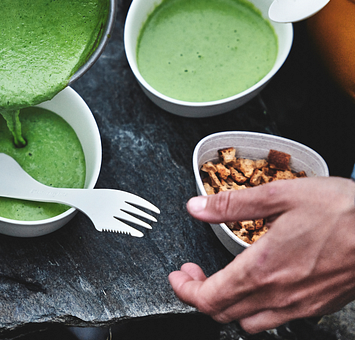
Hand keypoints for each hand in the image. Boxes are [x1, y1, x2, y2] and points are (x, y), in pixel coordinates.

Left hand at [169, 176, 354, 333]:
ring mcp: (299, 305)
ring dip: (228, 304)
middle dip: (199, 294)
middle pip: (222, 313)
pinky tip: (260, 284)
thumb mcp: (279, 195)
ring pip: (248, 321)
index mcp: (262, 269)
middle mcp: (278, 295)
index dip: (184, 289)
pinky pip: (276, 319)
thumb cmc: (343, 212)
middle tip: (194, 273)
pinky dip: (257, 308)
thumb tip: (197, 207)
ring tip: (223, 280)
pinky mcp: (317, 306)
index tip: (178, 275)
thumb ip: (232, 205)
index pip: (208, 297)